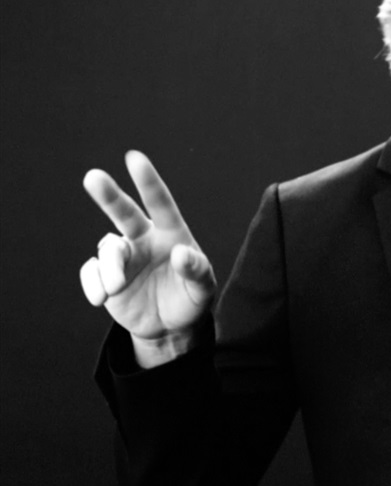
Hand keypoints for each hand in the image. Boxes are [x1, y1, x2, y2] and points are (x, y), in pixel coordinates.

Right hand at [80, 151, 215, 365]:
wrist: (169, 326)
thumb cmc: (191, 298)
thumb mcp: (203, 288)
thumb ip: (197, 270)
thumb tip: (181, 253)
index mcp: (171, 235)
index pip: (161, 204)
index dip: (148, 182)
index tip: (135, 158)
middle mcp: (144, 239)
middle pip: (124, 212)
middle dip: (109, 195)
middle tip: (93, 177)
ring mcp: (124, 257)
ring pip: (107, 248)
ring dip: (109, 268)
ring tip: (116, 288)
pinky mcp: (105, 276)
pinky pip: (91, 272)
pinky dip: (93, 284)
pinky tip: (101, 298)